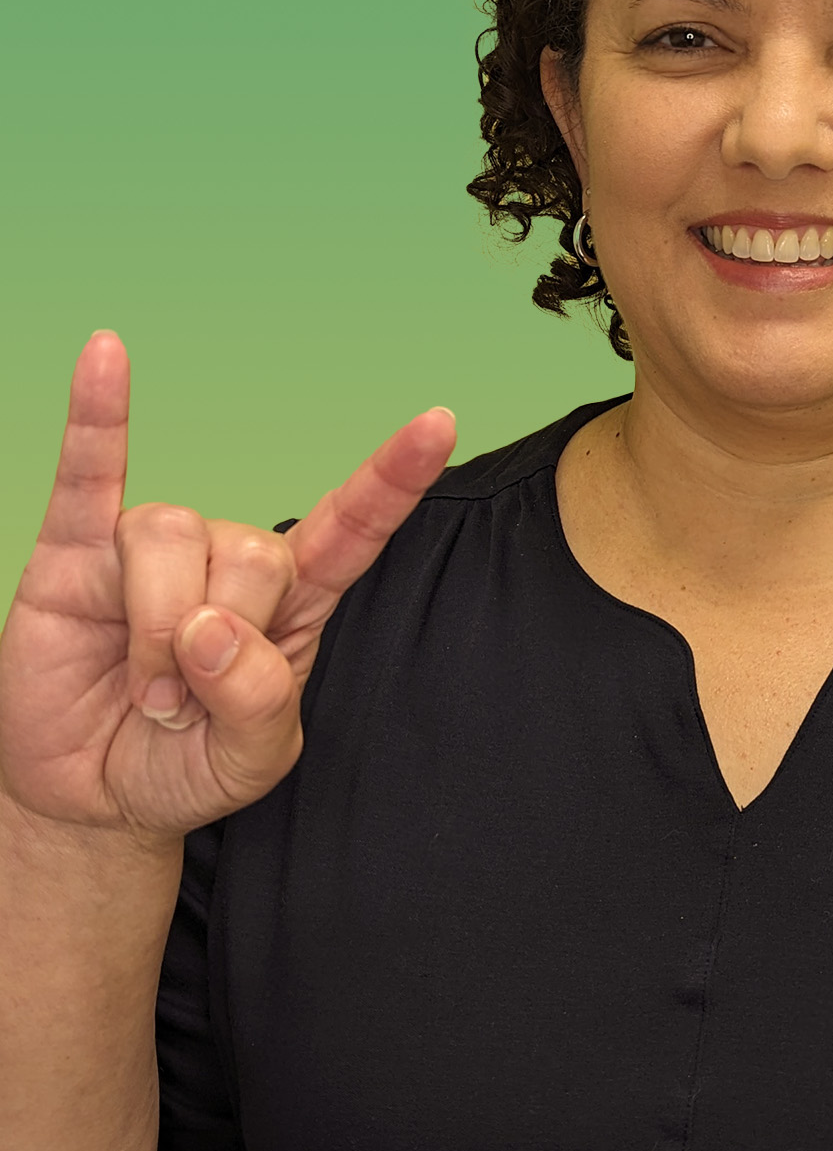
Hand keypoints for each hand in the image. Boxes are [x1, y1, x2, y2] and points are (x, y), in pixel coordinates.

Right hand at [0, 332, 455, 842]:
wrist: (91, 795)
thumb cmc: (185, 766)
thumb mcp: (250, 761)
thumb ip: (257, 702)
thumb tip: (211, 628)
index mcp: (294, 601)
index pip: (351, 526)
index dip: (392, 480)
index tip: (439, 424)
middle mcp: (228, 559)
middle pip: (251, 550)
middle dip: (216, 643)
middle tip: (182, 708)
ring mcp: (152, 549)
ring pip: (170, 535)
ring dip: (156, 629)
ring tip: (145, 691)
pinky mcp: (76, 551)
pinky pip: (89, 470)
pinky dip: (97, 414)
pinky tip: (107, 355)